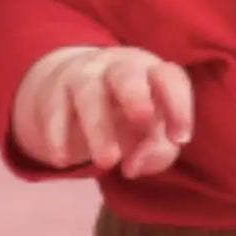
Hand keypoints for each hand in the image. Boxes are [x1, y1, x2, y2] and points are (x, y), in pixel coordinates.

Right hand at [10, 45, 194, 177]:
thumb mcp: (151, 134)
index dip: (178, 105)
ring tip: (107, 163)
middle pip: (127, 75)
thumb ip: (157, 152)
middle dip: (135, 96)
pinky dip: (57, 134)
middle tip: (143, 121)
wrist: (73, 92)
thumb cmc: (126, 118)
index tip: (180, 138)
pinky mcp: (55, 91)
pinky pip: (55, 109)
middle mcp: (118, 68)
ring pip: (89, 94)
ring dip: (99, 128)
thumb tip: (132, 167)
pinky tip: (62, 161)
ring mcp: (84, 76)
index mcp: (151, 72)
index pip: (169, 78)